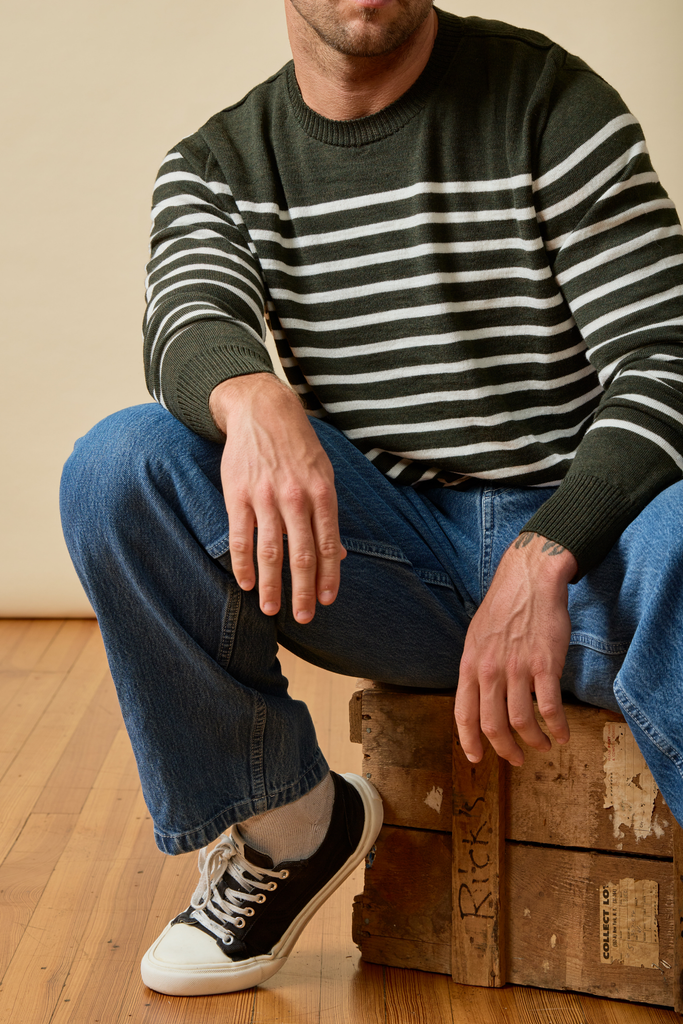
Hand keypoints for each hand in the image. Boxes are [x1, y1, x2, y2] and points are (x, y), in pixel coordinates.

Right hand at [209, 373, 345, 622]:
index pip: (328, 545)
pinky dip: (242, 564)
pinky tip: (245, 583)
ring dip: (271, 586)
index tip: (326, 602)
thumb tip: (339, 556)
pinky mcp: (238, 495)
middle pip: (301, 555)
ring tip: (271, 609)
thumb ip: (329, 516)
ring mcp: (265, 497)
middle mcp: (296, 498)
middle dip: (303, 591)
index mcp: (322, 494)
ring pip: (269, 552)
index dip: (328, 578)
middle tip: (303, 617)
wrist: (263, 412)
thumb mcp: (324, 475)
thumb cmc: (298, 447)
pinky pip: (240, 537)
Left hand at [454, 532, 576, 766]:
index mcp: (470, 665)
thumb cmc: (504, 607)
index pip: (463, 714)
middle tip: (515, 759)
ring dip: (533, 741)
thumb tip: (478, 696)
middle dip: (504, 750)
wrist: (529, 579)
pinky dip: (557, 727)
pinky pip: (550, 707)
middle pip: (493, 725)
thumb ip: (476, 667)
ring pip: (522, 721)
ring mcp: (517, 668)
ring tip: (542, 745)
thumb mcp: (476, 637)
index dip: (468, 742)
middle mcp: (490, 670)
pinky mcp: (545, 664)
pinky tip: (562, 734)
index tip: (476, 758)